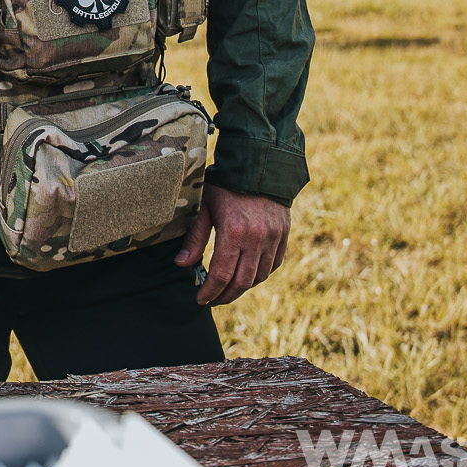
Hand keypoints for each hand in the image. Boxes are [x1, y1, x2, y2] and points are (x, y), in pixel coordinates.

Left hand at [176, 186, 290, 305]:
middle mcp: (257, 237)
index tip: (201, 299)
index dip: (210, 291)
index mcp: (234, 231)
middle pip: (242, 282)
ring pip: (259, 276)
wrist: (259, 166)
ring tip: (227, 289)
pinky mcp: (284, 235)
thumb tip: (182, 265)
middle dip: (225, 296)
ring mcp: (274, 237)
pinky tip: (246, 275)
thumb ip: (195, 238)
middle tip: (212, 300)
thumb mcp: (204, 206)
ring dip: (242, 287)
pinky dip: (260, 274)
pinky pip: (274, 265)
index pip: (222, 274)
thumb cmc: (225, 185)